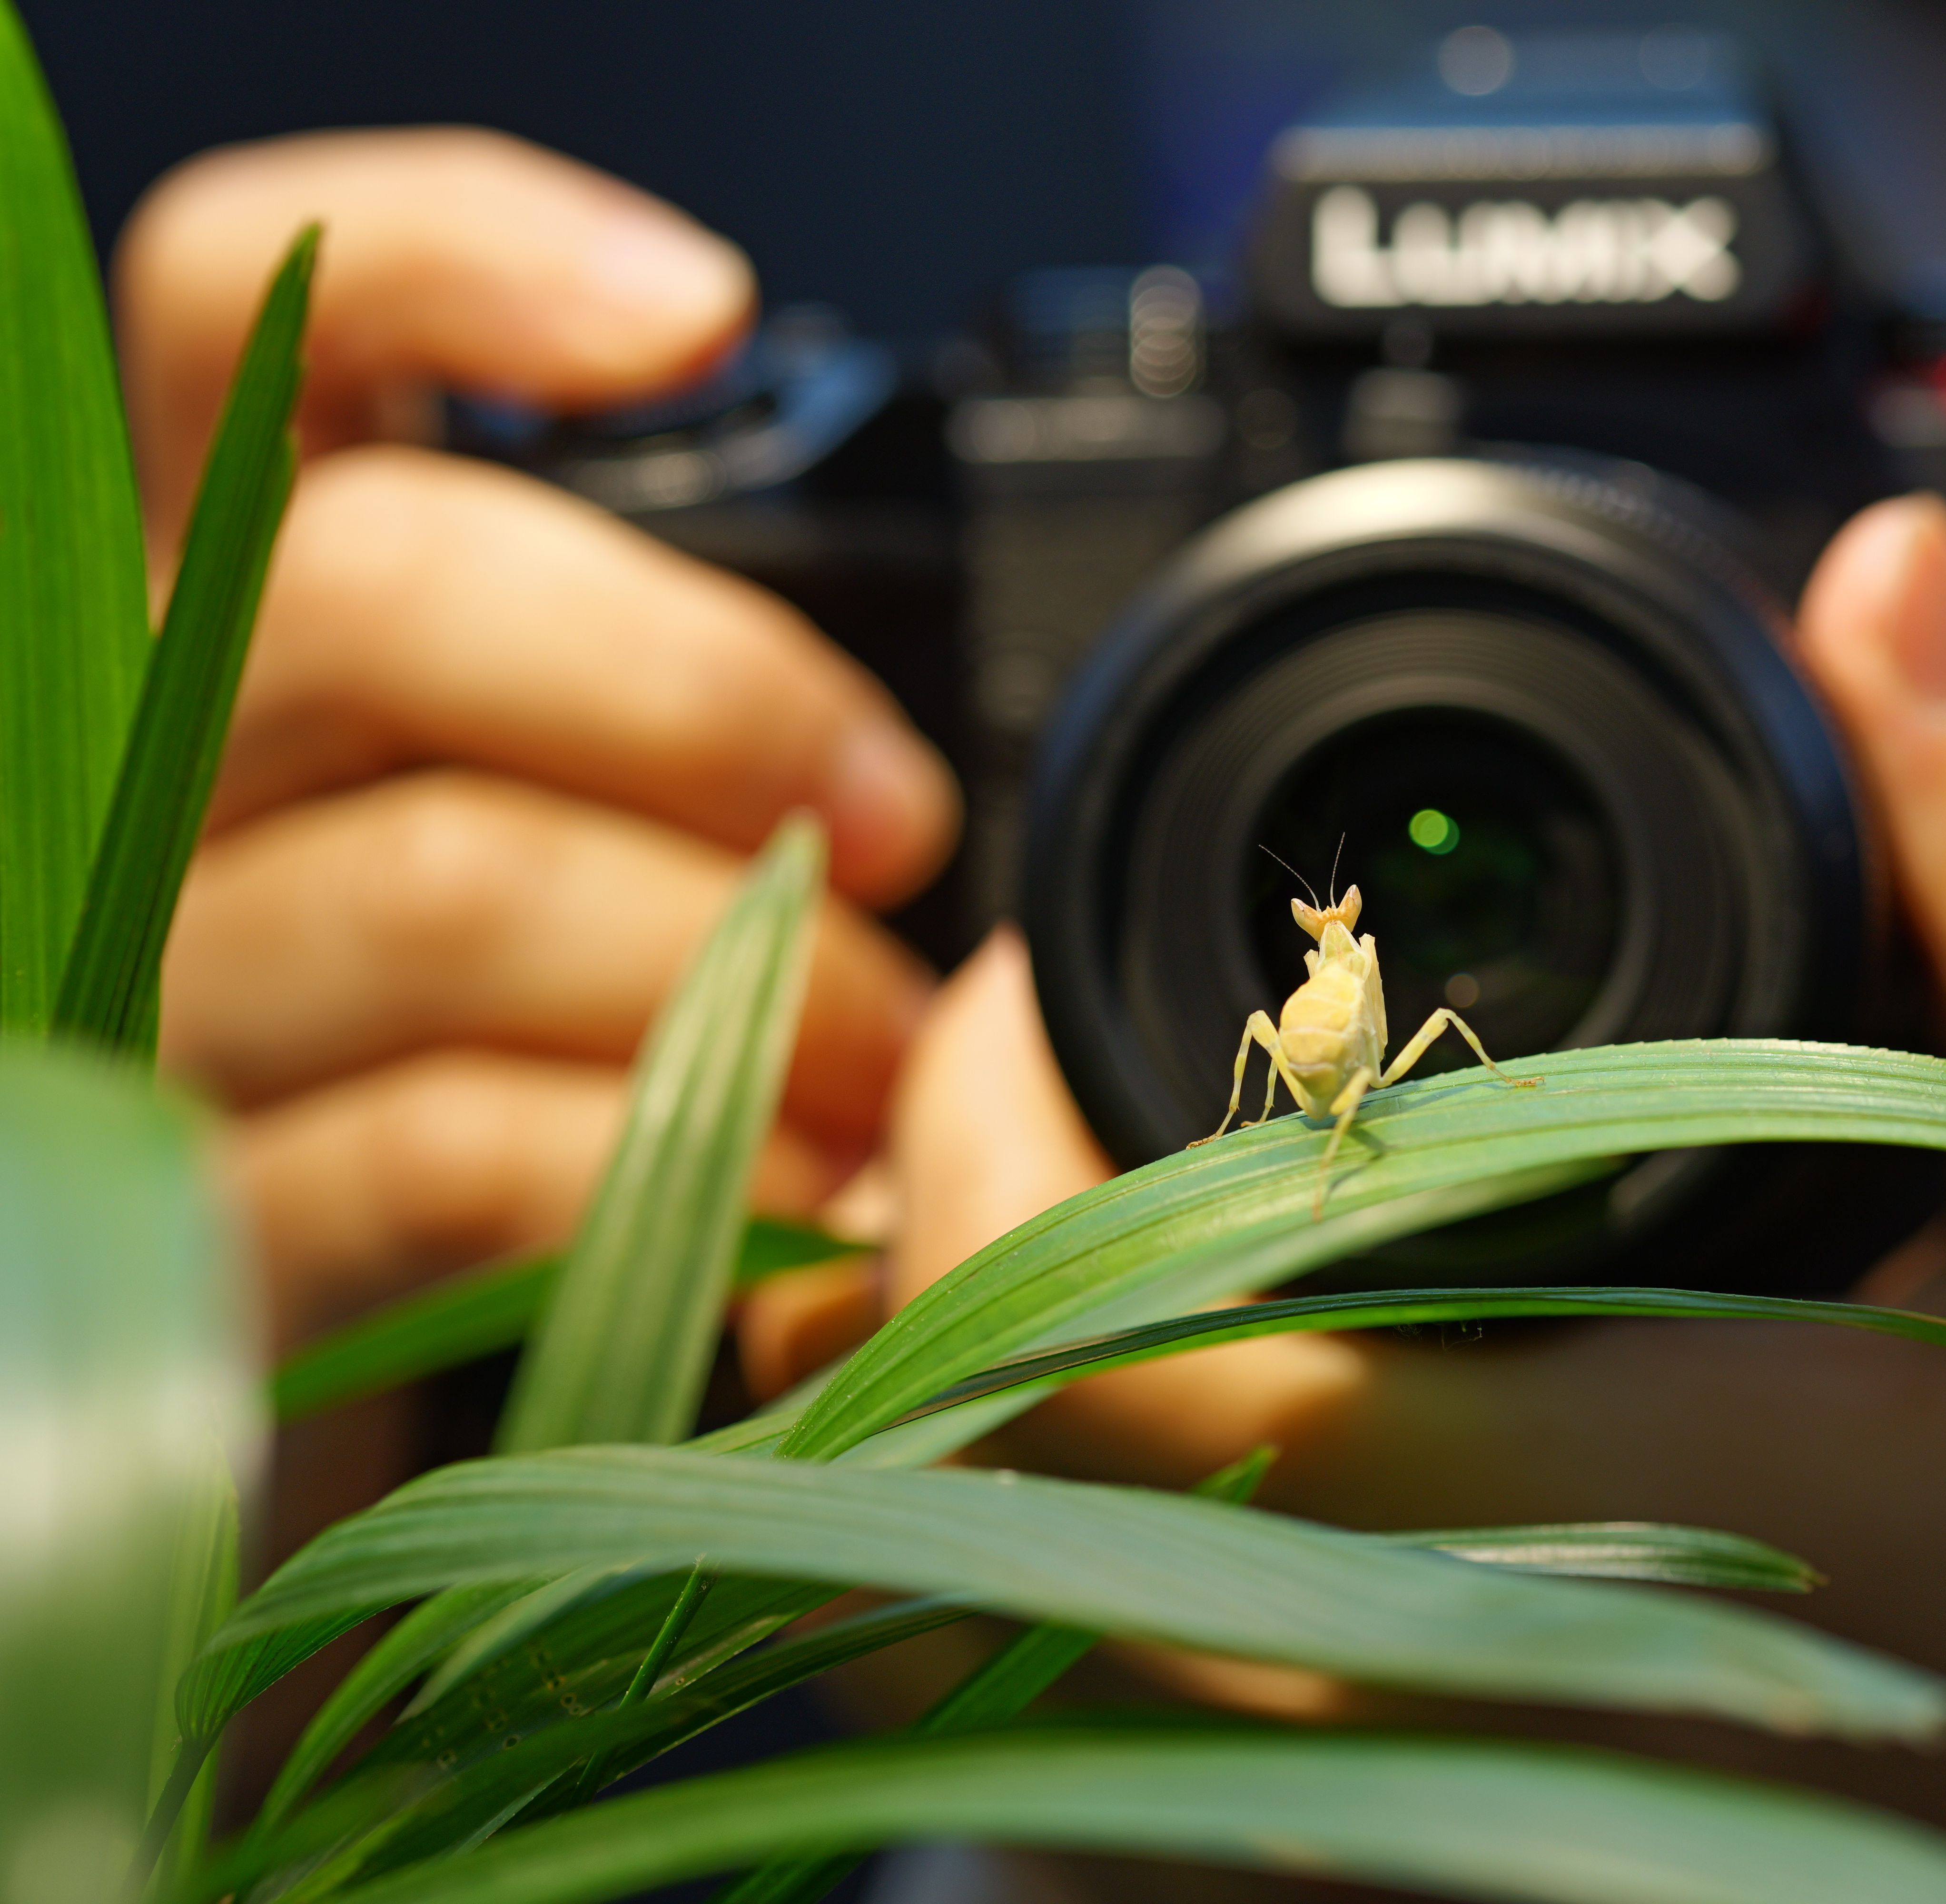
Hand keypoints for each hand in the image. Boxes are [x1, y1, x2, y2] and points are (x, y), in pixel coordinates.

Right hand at [126, 131, 956, 1353]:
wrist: (391, 1410)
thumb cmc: (529, 1096)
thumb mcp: (583, 862)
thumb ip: (635, 745)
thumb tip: (875, 746)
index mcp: (239, 642)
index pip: (237, 326)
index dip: (449, 260)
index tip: (692, 314)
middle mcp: (138, 783)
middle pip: (363, 588)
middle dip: (699, 690)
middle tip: (898, 821)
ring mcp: (150, 1008)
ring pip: (438, 884)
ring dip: (736, 973)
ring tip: (886, 1067)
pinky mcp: (209, 1246)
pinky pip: (449, 1147)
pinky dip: (679, 1173)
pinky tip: (799, 1213)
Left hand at [879, 498, 1945, 1903]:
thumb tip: (1888, 591)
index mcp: (1508, 1519)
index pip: (1062, 1306)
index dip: (988, 1096)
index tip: (1051, 961)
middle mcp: (1359, 1693)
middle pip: (957, 1433)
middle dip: (967, 1189)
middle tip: (1069, 1041)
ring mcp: (1302, 1813)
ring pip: (967, 1579)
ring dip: (979, 1349)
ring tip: (1106, 1185)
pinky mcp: (1292, 1857)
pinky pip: (1048, 1690)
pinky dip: (1048, 1505)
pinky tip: (1160, 1388)